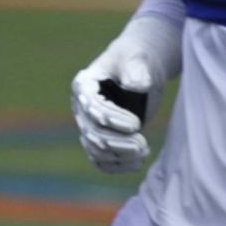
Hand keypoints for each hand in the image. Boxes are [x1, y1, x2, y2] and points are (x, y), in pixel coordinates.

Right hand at [69, 15, 179, 173]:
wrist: (140, 69)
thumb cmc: (137, 60)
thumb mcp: (137, 58)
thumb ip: (136, 69)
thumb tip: (136, 86)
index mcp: (83, 85)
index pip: (92, 109)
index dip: (113, 120)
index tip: (137, 124)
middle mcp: (82, 108)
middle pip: (92, 133)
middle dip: (118, 143)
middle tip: (143, 144)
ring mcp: (90, 125)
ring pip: (95, 150)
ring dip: (118, 157)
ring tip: (143, 151)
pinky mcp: (101, 138)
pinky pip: (100, 161)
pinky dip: (116, 167)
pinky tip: (136, 163)